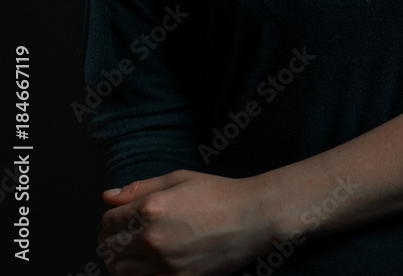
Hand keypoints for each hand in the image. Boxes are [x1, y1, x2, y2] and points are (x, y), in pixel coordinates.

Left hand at [97, 169, 277, 275]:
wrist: (251, 217)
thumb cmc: (217, 193)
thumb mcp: (178, 178)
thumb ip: (139, 187)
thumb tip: (108, 196)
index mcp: (151, 207)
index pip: (109, 220)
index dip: (110, 218)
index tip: (118, 218)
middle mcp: (152, 237)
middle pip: (110, 247)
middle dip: (111, 240)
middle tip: (123, 234)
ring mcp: (164, 263)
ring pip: (120, 270)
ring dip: (119, 261)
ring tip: (131, 251)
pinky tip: (147, 265)